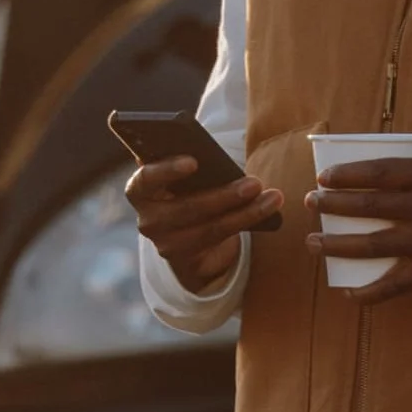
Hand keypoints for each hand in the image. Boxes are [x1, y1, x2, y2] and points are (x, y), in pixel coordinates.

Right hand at [125, 157, 283, 295]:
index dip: (167, 170)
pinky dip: (247, 220)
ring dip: (246, 211)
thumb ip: (187, 164)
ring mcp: (165, 243)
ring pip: (210, 227)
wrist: (186, 232)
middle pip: (187, 208)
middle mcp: (147, 219)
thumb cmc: (186, 189)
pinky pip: (220, 238)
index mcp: (140, 189)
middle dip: (224, 195)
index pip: (145, 179)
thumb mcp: (182, 177)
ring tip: (271, 196)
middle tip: (254, 182)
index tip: (194, 162)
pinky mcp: (186, 258)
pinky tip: (269, 206)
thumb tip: (208, 154)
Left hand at [306, 153, 411, 305]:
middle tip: (312, 203)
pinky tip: (348, 293)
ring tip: (314, 242)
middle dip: (333, 205)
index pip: (379, 172)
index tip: (323, 177)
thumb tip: (366, 173)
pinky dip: (370, 292)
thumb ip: (411, 169)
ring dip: (337, 245)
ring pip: (373, 245)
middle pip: (369, 207)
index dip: (346, 174)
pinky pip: (396, 285)